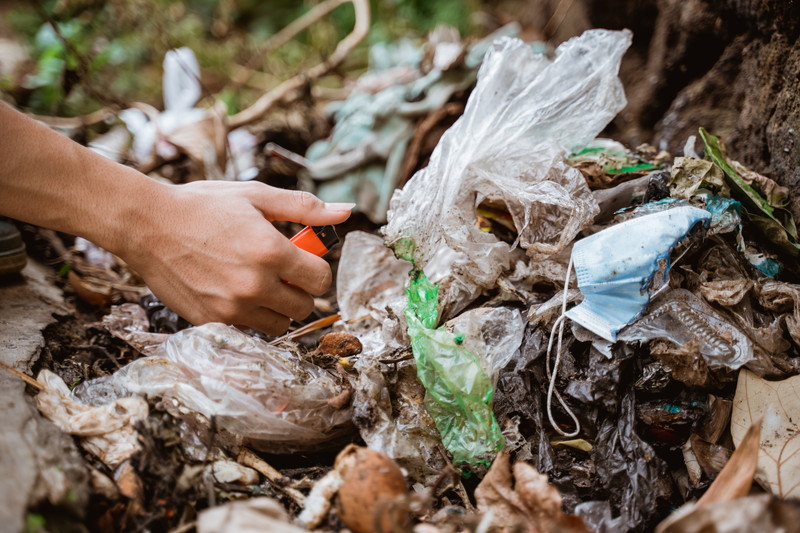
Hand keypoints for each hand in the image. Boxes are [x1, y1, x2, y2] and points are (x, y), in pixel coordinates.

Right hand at [119, 181, 351, 333]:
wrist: (146, 224)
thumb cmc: (202, 205)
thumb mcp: (256, 196)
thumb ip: (304, 207)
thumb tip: (345, 212)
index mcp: (271, 252)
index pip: (321, 279)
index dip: (316, 269)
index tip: (302, 259)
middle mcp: (255, 285)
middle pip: (304, 306)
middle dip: (299, 289)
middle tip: (279, 270)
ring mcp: (232, 307)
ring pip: (279, 323)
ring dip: (277, 306)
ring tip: (256, 281)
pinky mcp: (211, 321)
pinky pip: (249, 329)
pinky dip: (250, 315)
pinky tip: (233, 291)